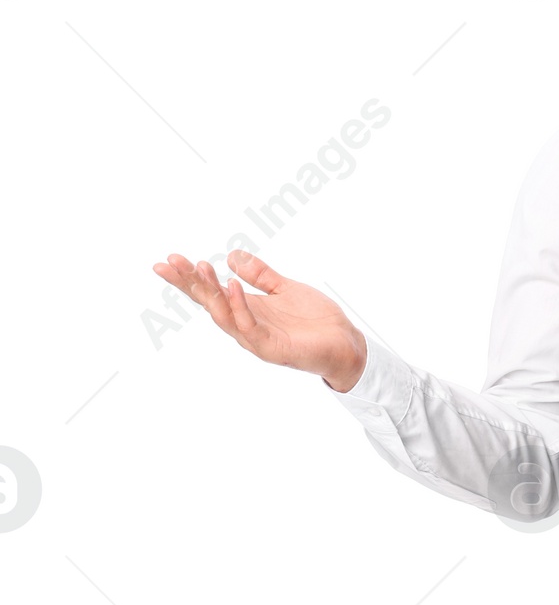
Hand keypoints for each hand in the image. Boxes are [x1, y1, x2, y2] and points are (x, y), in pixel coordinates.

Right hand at [150, 250, 367, 391]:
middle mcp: (246, 324)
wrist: (346, 343)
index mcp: (247, 309)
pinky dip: (239, 306)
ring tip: (199, 267)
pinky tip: (233, 285)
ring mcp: (257, 338)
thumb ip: (260, 274)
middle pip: (209, 303)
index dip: (189, 278)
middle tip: (167, 264)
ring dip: (210, 292)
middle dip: (188, 284)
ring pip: (224, 316)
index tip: (168, 260)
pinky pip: (250, 326)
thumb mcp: (284, 288)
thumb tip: (231, 255)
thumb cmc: (316, 320)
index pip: (211, 292)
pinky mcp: (272, 348)